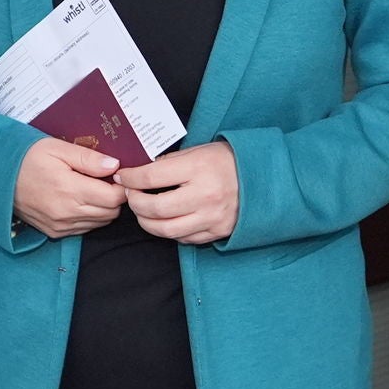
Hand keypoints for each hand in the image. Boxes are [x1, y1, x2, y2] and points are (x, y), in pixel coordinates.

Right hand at [14, 136, 124, 236]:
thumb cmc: (27, 159)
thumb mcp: (57, 148)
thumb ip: (88, 158)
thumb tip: (115, 165)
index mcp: (70, 189)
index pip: (114, 198)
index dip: (120, 186)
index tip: (116, 175)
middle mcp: (67, 212)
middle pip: (110, 213)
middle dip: (114, 197)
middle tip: (105, 181)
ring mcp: (61, 225)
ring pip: (100, 223)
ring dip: (103, 208)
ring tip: (92, 190)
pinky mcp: (55, 232)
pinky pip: (85, 229)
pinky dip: (89, 217)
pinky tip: (80, 201)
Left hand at [117, 141, 239, 246]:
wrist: (265, 178)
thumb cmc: (229, 160)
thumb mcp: (200, 150)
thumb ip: (171, 162)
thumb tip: (142, 172)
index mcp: (199, 168)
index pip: (152, 177)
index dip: (131, 178)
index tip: (123, 177)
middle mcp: (205, 195)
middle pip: (155, 208)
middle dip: (135, 203)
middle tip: (131, 196)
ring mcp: (212, 217)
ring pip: (166, 229)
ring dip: (147, 222)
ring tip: (143, 212)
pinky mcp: (217, 232)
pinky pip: (184, 238)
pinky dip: (169, 231)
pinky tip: (166, 220)